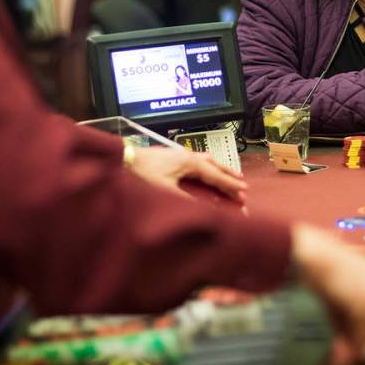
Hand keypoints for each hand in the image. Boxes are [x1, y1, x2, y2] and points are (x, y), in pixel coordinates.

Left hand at [130, 147, 246, 203]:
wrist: (121, 160)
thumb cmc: (140, 174)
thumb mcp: (165, 191)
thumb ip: (187, 200)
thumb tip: (205, 210)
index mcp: (189, 163)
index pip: (216, 176)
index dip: (230, 186)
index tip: (244, 194)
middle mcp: (187, 156)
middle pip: (215, 166)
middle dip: (230, 176)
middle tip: (243, 186)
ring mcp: (179, 154)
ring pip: (207, 161)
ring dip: (220, 169)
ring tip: (230, 174)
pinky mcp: (171, 156)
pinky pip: (197, 159)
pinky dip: (207, 165)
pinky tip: (206, 168)